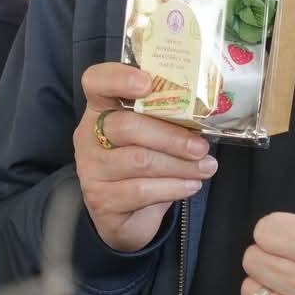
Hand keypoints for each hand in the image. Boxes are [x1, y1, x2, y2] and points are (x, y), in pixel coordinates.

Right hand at [74, 62, 217, 253]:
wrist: (126, 216)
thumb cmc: (144, 165)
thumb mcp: (153, 135)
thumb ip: (167, 118)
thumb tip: (205, 112)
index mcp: (101, 108)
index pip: (96, 82)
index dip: (118, 78)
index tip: (148, 83)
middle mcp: (89, 135)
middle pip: (126, 126)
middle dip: (171, 136)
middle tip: (201, 147)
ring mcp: (91, 168)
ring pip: (139, 160)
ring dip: (179, 165)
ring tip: (206, 168)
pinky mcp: (100, 199)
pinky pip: (141, 191)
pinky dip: (173, 188)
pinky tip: (191, 186)